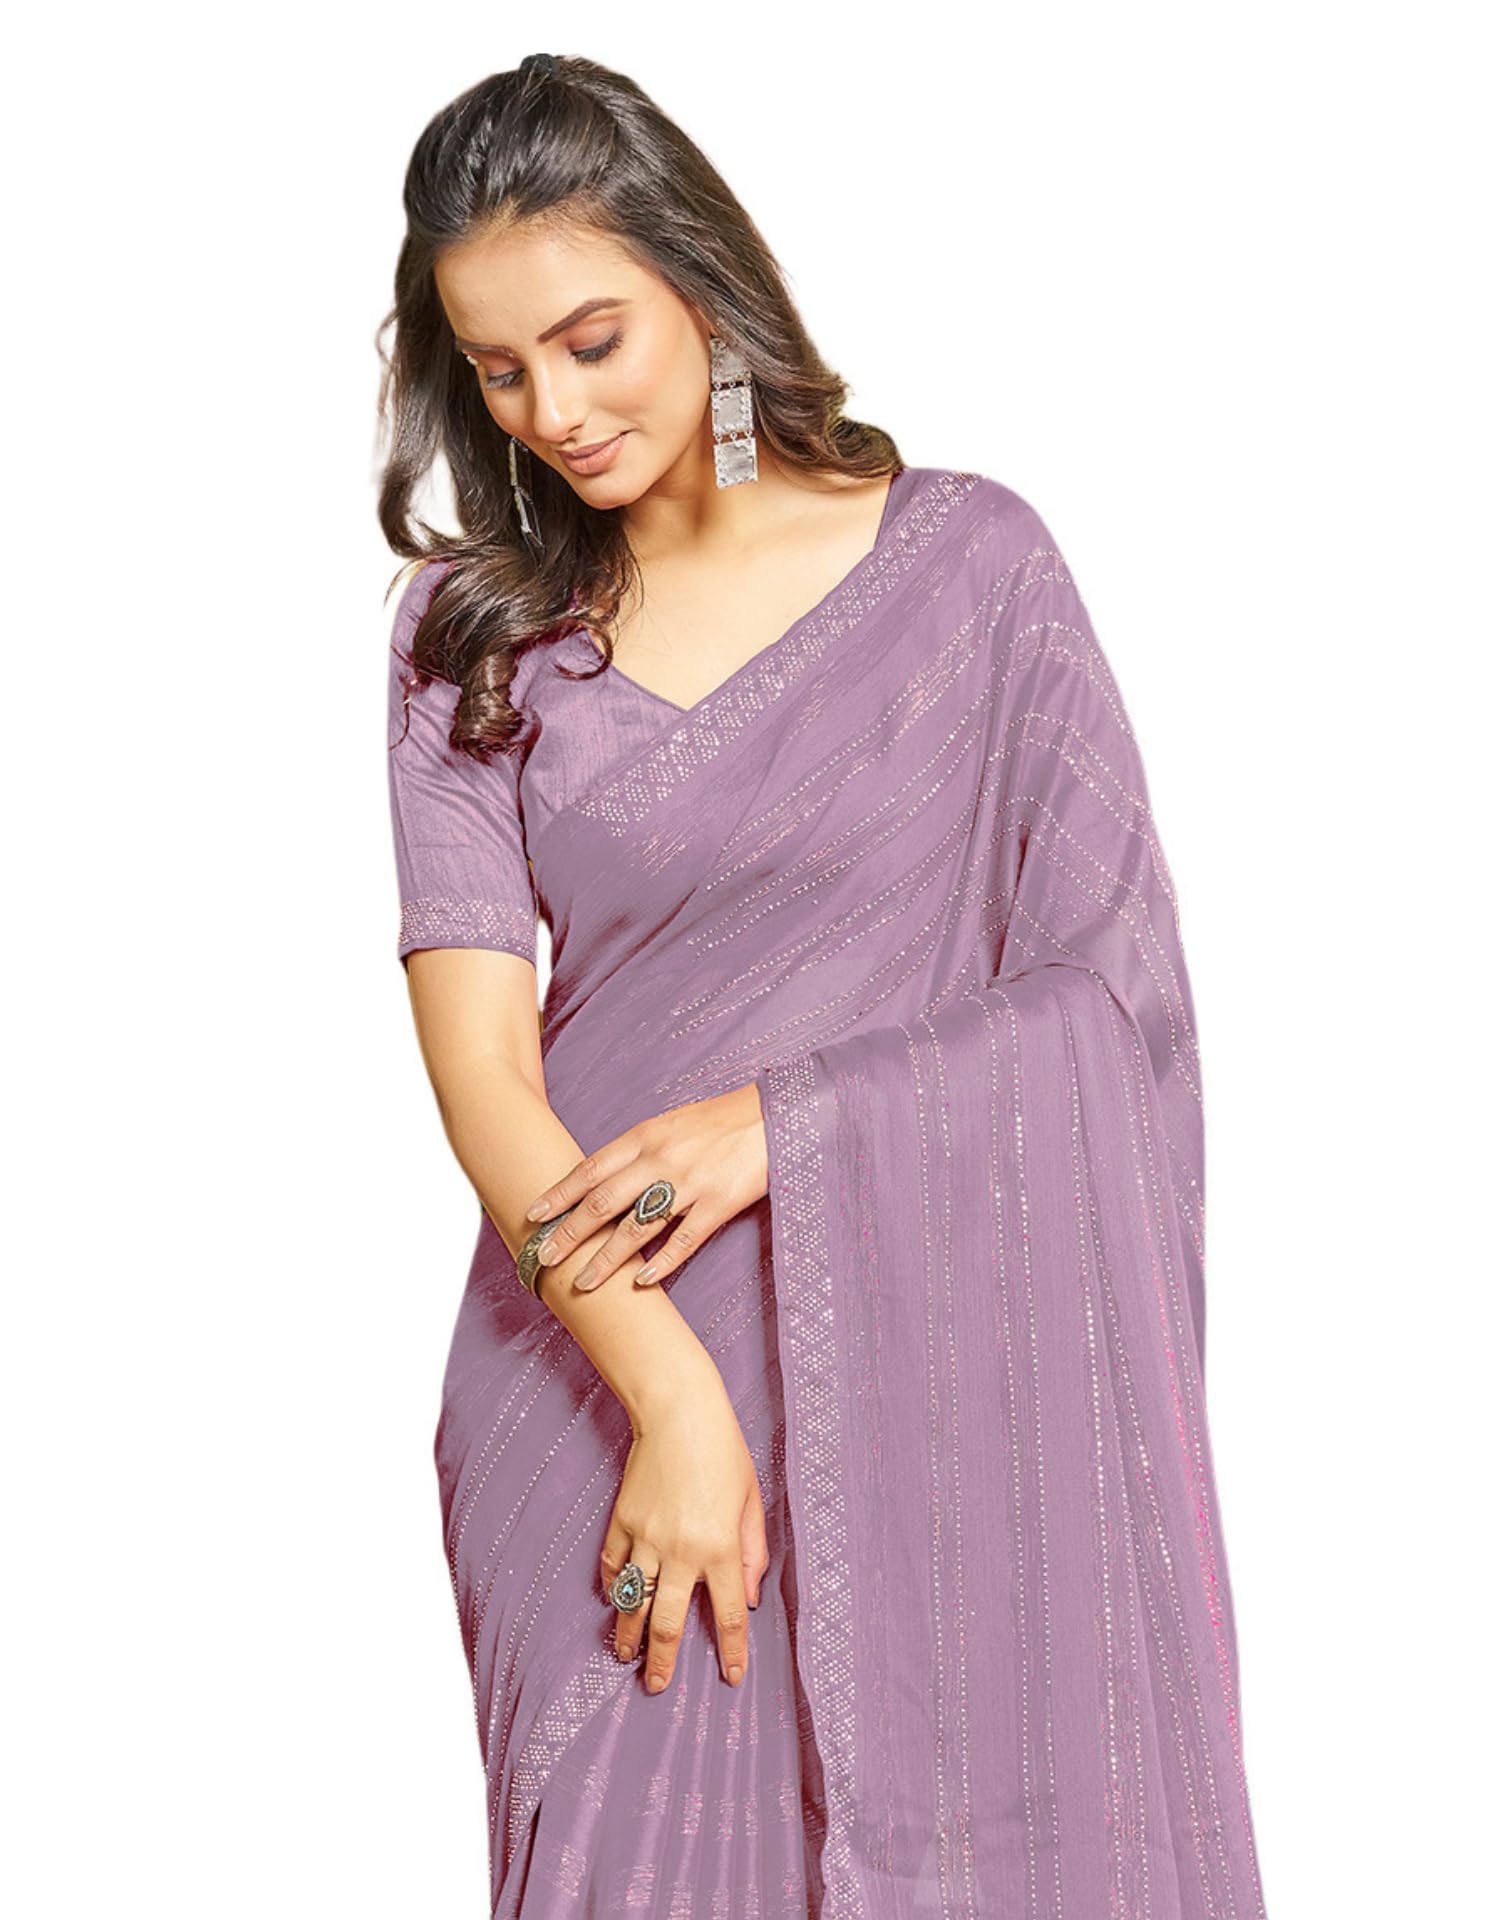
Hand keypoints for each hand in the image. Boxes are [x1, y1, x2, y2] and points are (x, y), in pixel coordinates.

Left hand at [523, 1083, 767, 1292]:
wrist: (776, 1114)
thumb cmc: (721, 1120)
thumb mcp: (672, 1123)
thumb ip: (639, 1149)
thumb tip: (603, 1179)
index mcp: (647, 1135)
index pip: (592, 1168)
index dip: (560, 1193)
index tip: (534, 1214)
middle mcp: (662, 1158)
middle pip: (604, 1201)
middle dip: (570, 1232)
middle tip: (544, 1256)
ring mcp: (690, 1183)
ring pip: (637, 1227)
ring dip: (606, 1258)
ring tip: (584, 1281)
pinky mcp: (719, 1203)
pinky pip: (684, 1239)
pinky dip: (661, 1262)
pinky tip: (642, 1281)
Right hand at [603, 1377, 768, 1692]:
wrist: (679, 1411)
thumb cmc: (724, 1450)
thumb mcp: (751, 1500)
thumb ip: (753, 1552)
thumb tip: (748, 1597)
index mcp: (720, 1548)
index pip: (727, 1615)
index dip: (731, 1651)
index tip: (731, 1677)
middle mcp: (681, 1551)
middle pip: (668, 1623)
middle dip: (662, 1662)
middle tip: (657, 1686)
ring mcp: (646, 1538)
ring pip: (633, 1602)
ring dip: (628, 1634)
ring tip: (624, 1656)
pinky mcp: (622, 1521)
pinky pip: (613, 1564)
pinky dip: (612, 1585)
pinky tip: (613, 1599)